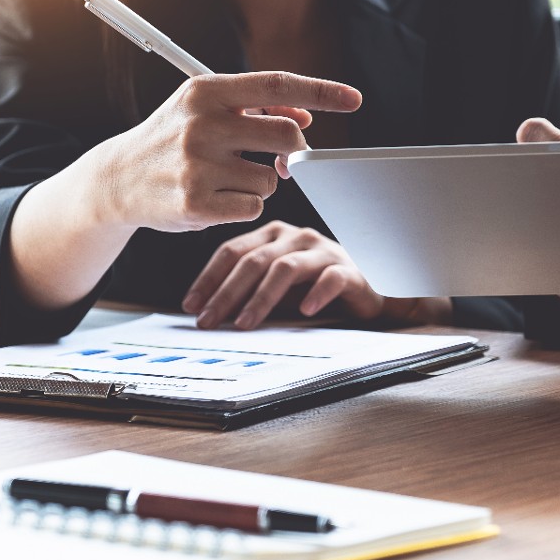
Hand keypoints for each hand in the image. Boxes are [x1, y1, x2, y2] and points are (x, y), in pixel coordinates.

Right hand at [96, 72, 360, 232]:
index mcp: (206, 91)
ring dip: (262, 182)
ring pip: (272, 178)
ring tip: (227, 177)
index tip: (355, 99)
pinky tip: (216, 198)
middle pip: (287, 136)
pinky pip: (253, 206)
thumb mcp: (206, 110)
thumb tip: (304, 116)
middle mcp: (201, 124)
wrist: (118, 179)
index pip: (277, 85)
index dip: (321, 91)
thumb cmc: (172, 138)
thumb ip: (256, 108)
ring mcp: (197, 166)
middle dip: (292, 151)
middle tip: (278, 158)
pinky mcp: (196, 204)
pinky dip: (244, 205)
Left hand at [183, 220, 452, 329]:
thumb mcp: (276, 288)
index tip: (191, 306)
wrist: (368, 290)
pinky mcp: (349, 269)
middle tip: (209, 320)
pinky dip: (315, 294)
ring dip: (260, 298)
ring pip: (285, 268)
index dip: (208, 278)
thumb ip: (248, 291)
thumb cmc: (314, 288)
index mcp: (274, 235)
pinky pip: (330, 278)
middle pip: (253, 260)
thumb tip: (207, 312)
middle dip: (226, 292)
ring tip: (244, 323)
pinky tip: (302, 311)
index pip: (232, 251)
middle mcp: (296, 237)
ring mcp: (323, 250)